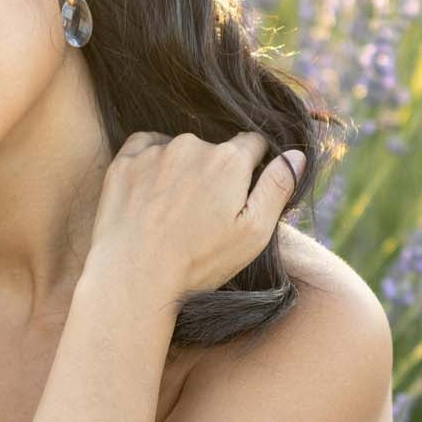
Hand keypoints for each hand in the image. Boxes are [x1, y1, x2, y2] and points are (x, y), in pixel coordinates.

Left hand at [82, 130, 306, 313]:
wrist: (134, 277)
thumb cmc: (198, 262)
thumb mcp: (253, 233)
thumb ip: (278, 189)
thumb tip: (297, 155)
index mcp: (230, 160)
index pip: (253, 144)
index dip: (253, 167)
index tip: (241, 193)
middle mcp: (193, 145)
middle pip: (215, 149)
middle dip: (216, 172)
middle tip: (203, 215)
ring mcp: (156, 152)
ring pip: (180, 150)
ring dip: (183, 170)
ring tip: (174, 212)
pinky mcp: (125, 163)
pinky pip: (145, 148)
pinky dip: (151, 164)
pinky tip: (151, 196)